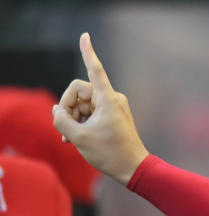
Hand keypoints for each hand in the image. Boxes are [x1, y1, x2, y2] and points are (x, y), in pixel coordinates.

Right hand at [52, 33, 149, 185]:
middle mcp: (112, 99)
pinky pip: (91, 112)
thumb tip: (58, 109)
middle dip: (67, 108)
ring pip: (82, 104)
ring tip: (70, 138)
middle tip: (64, 129)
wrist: (134, 169)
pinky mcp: (113, 116)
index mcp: (107, 99)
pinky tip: (75, 138)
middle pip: (79, 92)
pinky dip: (81, 122)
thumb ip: (61, 119)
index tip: (84, 36)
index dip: (88, 53)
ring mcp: (113, 107)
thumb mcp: (78, 138)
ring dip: (73, 118)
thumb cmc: (110, 153)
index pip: (95, 70)